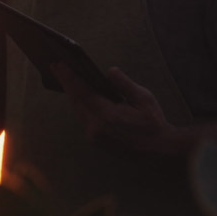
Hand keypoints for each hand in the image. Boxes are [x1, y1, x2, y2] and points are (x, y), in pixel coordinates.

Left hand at [52, 64, 176, 154]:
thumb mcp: (143, 98)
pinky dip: (81, 105)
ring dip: (73, 94)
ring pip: (78, 110)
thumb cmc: (153, 123)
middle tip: (57, 67)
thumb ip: (124, 84)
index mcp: (107, 115)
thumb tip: (109, 71)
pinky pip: (83, 119)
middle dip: (66, 83)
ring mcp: (94, 136)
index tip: (58, 65)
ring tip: (66, 78)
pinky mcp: (95, 141)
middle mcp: (96, 127)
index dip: (68, 77)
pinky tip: (80, 96)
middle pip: (76, 101)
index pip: (82, 92)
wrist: (159, 150)